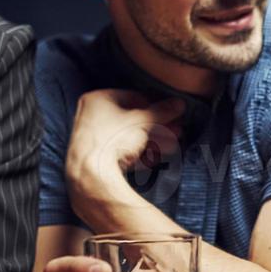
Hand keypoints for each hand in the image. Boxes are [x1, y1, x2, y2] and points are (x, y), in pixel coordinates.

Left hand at [64, 89, 184, 217]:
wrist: (92, 174)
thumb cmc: (112, 139)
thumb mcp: (143, 122)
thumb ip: (162, 112)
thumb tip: (179, 104)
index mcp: (97, 99)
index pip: (131, 96)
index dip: (154, 104)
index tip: (169, 112)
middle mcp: (91, 116)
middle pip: (131, 119)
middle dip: (156, 125)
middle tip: (175, 129)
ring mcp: (92, 138)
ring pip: (128, 136)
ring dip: (152, 140)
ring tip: (171, 144)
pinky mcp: (96, 158)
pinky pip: (121, 152)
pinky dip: (139, 153)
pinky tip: (155, 158)